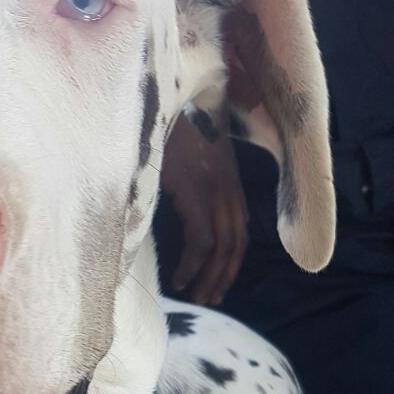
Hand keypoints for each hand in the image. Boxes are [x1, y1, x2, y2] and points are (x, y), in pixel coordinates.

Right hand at [160, 112, 248, 306]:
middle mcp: (226, 184)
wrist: (153, 94)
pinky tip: (180, 278)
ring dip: (209, 277)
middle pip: (237, 243)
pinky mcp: (195, 190)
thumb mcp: (184, 155)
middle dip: (224, 276)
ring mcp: (212, 186)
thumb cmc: (159, 125)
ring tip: (196, 296)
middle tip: (209, 299)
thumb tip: (180, 207)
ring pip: (222, 247)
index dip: (232, 262)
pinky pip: (202, 240)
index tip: (218, 283)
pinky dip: (192, 265)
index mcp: (226, 178)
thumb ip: (191, 180)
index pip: (240, 230)